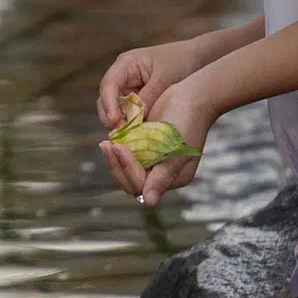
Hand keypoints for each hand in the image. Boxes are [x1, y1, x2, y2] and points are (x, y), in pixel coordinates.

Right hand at [95, 41, 207, 132]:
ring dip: (121, 122)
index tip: (114, 121)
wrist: (196, 58)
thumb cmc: (180, 62)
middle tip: (120, 134)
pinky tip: (138, 134)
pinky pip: (129, 113)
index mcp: (126, 64)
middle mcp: (122, 76)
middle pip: (106, 99)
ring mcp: (128, 88)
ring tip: (129, 137)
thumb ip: (149, 97)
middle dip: (111, 117)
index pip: (109, 85)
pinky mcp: (137, 98)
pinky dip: (131, 123)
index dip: (108, 104)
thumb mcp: (165, 78)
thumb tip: (135, 119)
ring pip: (116, 108)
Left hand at [101, 73, 213, 207]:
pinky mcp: (146, 148)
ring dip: (115, 158)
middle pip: (131, 181)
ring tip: (105, 143)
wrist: (191, 95)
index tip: (120, 147)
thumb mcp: (176, 149)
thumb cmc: (188, 120)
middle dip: (117, 165)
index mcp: (173, 178)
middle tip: (106, 145)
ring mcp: (154, 160)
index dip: (128, 169)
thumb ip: (162, 176)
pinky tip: (112, 137)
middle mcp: (162, 173)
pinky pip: (128, 155)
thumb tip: (149, 202)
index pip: (142, 185)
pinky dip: (119, 149)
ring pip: (127, 170)